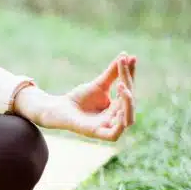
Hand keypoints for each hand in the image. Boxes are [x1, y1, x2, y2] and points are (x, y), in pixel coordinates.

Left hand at [20, 53, 135, 140]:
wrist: (59, 108)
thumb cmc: (79, 98)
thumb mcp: (99, 84)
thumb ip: (113, 73)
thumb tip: (127, 55)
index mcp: (118, 108)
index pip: (130, 90)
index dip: (131, 75)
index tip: (131, 58)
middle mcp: (116, 119)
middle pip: (130, 103)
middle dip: (128, 85)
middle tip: (123, 71)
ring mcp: (107, 128)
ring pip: (128, 120)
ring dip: (128, 103)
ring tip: (122, 86)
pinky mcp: (96, 134)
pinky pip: (114, 135)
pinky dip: (120, 123)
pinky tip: (119, 109)